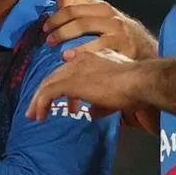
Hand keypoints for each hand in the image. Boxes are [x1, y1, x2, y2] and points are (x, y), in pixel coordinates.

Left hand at [25, 48, 153, 124]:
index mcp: (90, 58)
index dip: (66, 88)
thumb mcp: (115, 94)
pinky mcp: (70, 82)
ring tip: (34, 116)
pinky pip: (48, 93)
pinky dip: (41, 104)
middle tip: (38, 109)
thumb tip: (91, 113)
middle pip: (54, 77)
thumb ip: (100, 102)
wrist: (141, 82)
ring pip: (47, 84)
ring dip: (38, 101)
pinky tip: (40, 116)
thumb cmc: (135, 88)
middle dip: (44, 93)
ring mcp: (73, 70)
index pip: (69, 71)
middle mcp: (78, 60)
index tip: (72, 106)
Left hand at [45, 0, 157, 60]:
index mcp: (99, 5)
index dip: (55, 13)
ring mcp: (115, 27)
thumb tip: (57, 8)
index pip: (70, 0)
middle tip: (47, 38)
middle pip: (74, 12)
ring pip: (83, 25)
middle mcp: (108, 12)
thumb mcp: (102, 20)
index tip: (46, 26)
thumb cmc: (118, 35)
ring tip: (53, 46)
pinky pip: (96, 45)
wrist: (147, 49)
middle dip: (56, 24)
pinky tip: (68, 57)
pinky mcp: (121, 43)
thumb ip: (82, 13)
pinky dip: (79, 50)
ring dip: (63, 35)